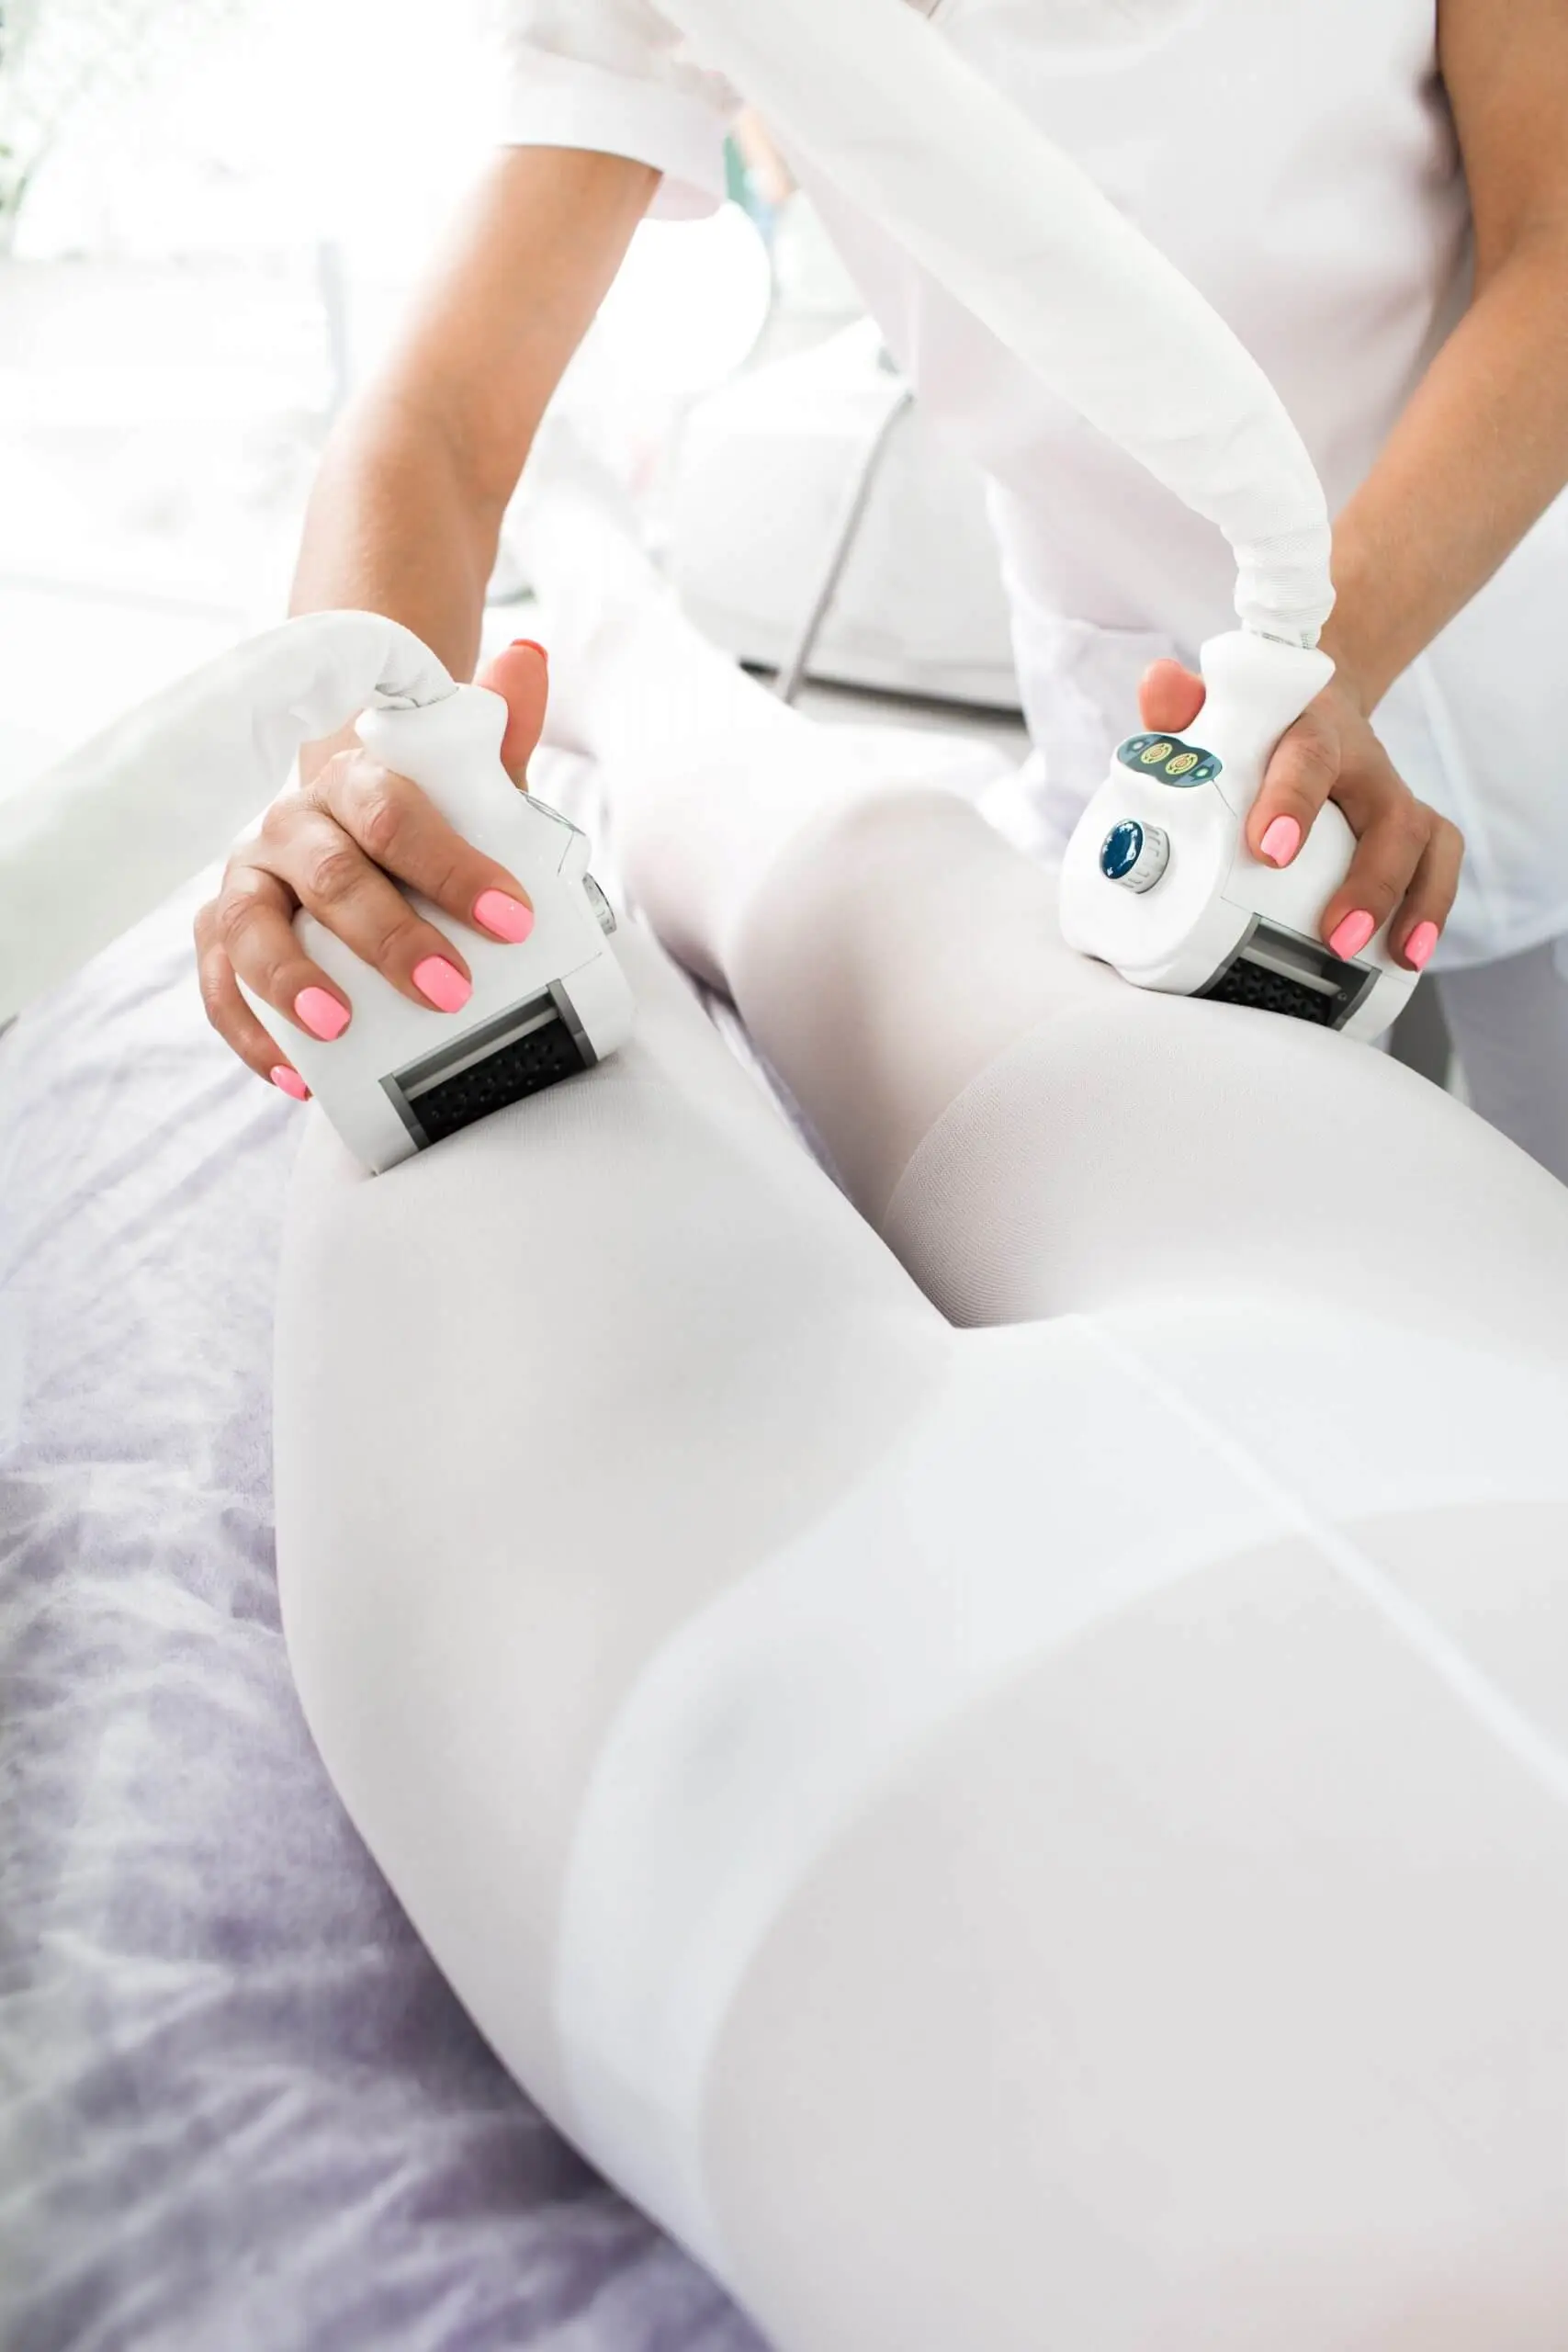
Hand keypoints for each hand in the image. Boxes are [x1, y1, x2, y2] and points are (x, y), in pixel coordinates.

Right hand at [196, 640, 548, 1094]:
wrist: (355, 840)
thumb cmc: (421, 829)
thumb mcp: (469, 792)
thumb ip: (500, 737)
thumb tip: (529, 658)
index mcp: (353, 781)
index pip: (395, 812)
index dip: (453, 864)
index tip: (513, 918)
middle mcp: (291, 826)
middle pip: (329, 875)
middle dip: (388, 935)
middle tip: (449, 988)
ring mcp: (249, 883)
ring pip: (249, 926)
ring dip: (289, 979)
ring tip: (337, 1027)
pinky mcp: (221, 938)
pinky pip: (217, 985)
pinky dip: (247, 1031)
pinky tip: (292, 1077)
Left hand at [1138, 658, 1461, 972]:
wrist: (1311, 710)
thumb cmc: (1255, 725)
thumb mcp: (1217, 710)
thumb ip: (1185, 704)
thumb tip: (1157, 686)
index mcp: (1310, 731)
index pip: (1307, 759)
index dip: (1293, 803)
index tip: (1270, 851)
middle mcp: (1363, 762)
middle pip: (1387, 814)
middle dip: (1368, 879)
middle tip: (1335, 933)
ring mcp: (1392, 795)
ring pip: (1422, 839)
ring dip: (1409, 899)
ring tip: (1389, 952)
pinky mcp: (1410, 826)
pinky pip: (1439, 860)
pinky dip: (1432, 904)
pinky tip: (1411, 952)